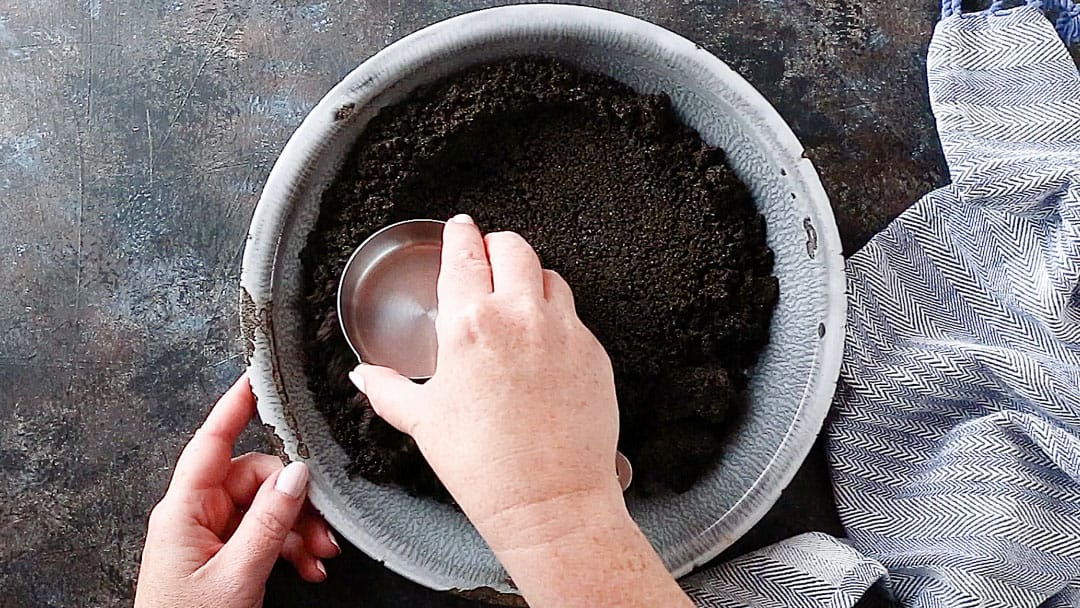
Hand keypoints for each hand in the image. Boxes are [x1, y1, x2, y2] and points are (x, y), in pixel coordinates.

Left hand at [134, 375, 340, 607]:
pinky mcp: (223, 553)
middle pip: (255, 478)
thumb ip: (270, 522)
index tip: (256, 375)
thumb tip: (297, 473)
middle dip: (294, 500)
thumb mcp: (238, 575)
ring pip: (266, 507)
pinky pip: (263, 533)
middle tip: (321, 529)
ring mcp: (210, 534)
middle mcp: (195, 514)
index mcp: (183, 510)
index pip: (211, 442)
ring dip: (298, 529)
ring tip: (318, 556)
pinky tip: (307, 565)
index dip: (235, 405)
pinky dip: (290, 547)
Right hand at [351, 214, 620, 544]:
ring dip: (531, 279)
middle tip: (488, 257)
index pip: (465, 255)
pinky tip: (544, 344)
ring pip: (550, 276)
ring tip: (518, 299)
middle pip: (514, 248)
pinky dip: (558, 318)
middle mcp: (519, 317)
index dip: (460, 233)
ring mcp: (563, 331)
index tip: (460, 227)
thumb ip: (387, 390)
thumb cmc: (485, 466)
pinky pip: (575, 315)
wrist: (550, 499)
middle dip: (498, 246)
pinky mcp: (594, 352)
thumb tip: (365, 376)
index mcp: (470, 325)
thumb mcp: (423, 423)